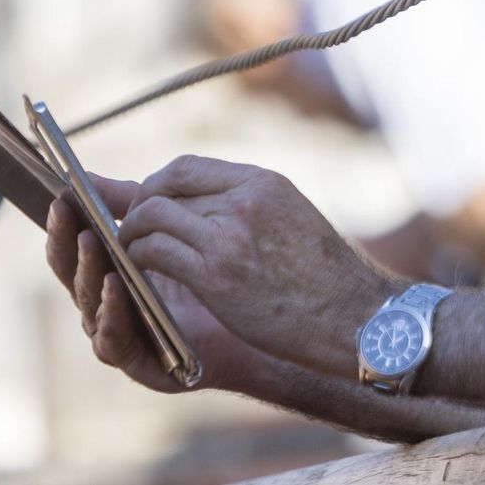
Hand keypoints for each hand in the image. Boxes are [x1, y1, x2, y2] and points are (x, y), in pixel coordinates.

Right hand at [45, 177, 262, 393]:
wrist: (259, 328)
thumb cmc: (212, 279)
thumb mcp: (173, 235)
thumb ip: (135, 208)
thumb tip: (89, 176)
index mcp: (109, 273)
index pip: (75, 246)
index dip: (65, 223)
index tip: (63, 195)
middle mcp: (106, 304)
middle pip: (73, 273)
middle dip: (67, 242)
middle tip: (67, 215)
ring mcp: (120, 333)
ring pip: (90, 304)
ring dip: (88, 272)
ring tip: (93, 244)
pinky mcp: (140, 362)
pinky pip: (115, 340)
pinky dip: (111, 314)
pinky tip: (115, 288)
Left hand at [116, 156, 396, 378]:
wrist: (354, 317)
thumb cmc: (325, 278)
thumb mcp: (292, 219)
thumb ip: (248, 205)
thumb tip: (204, 205)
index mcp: (264, 183)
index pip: (187, 167)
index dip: (157, 184)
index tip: (147, 202)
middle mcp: (245, 200)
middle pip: (164, 187)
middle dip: (136, 206)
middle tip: (130, 229)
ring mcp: (228, 236)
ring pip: (152, 216)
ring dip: (132, 234)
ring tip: (132, 252)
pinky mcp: (215, 274)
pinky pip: (154, 252)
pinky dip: (137, 259)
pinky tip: (141, 273)